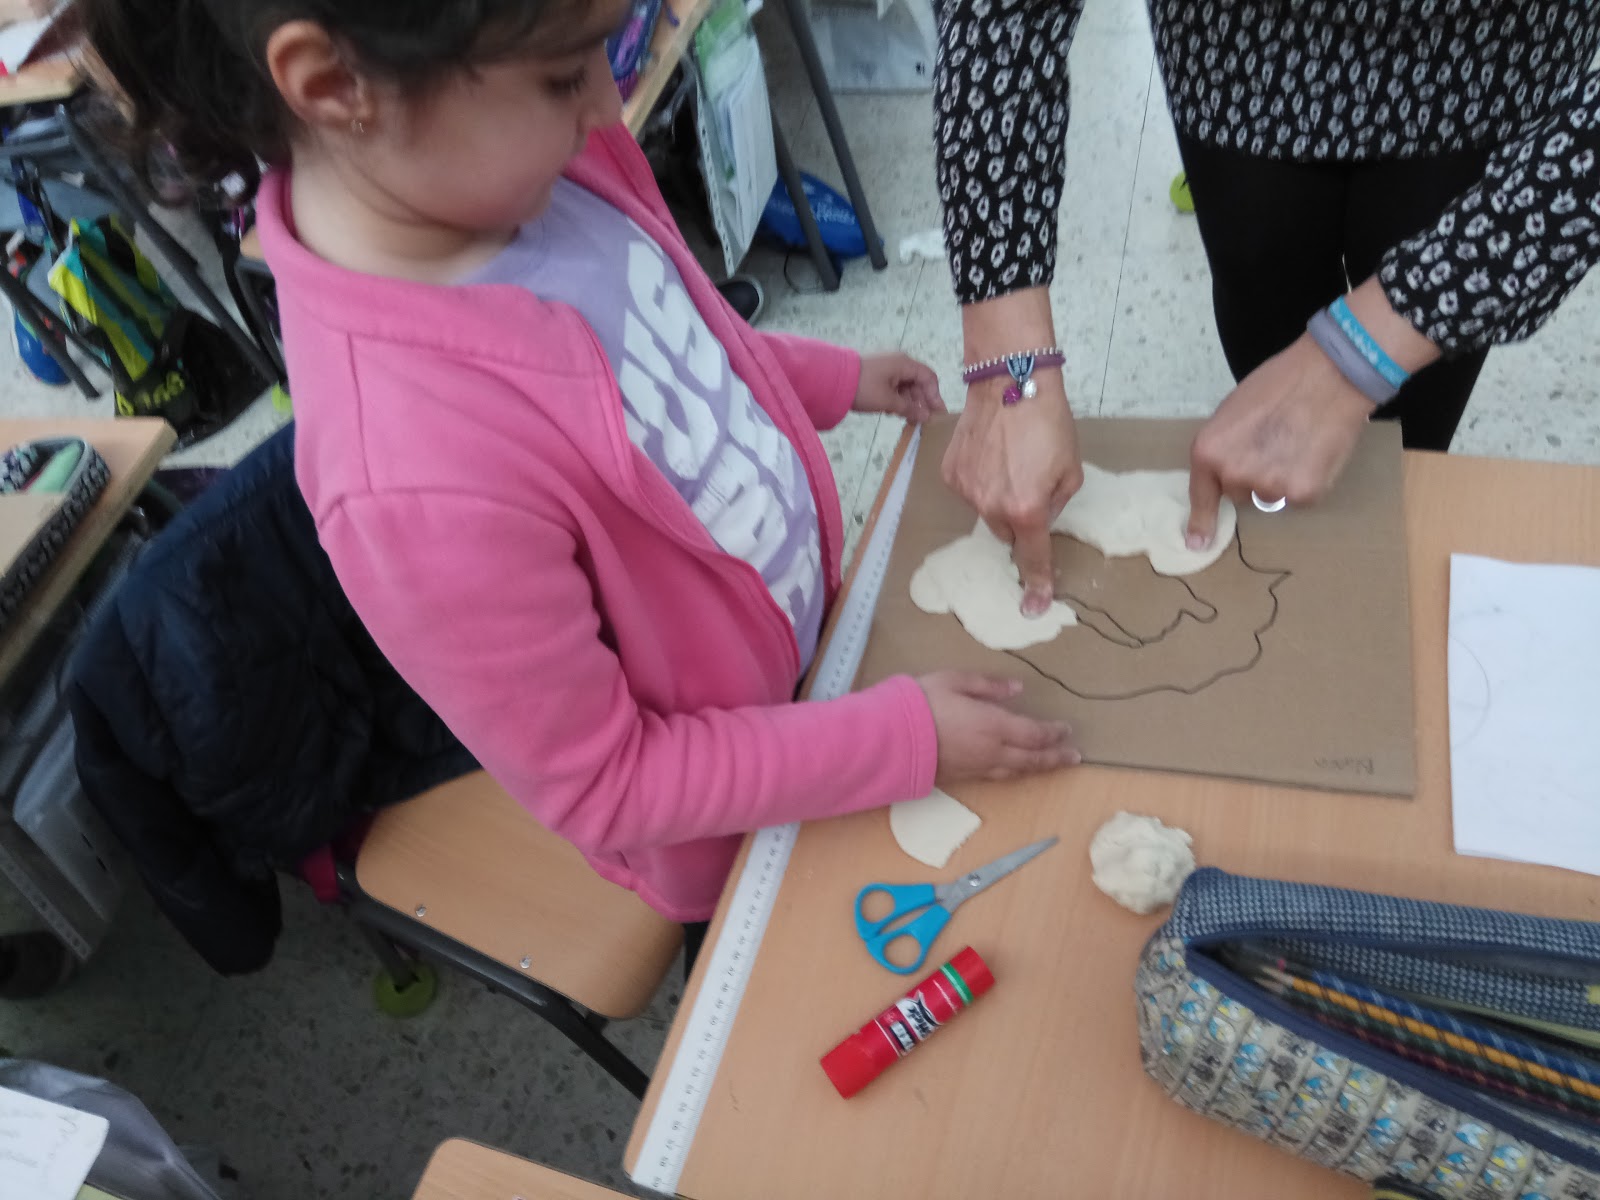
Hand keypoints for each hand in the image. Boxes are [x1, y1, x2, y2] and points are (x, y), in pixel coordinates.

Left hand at [853, 352, 945, 421]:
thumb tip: (926, 416)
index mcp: (904, 363)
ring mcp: (886, 367)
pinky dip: (896, 399)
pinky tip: (893, 412)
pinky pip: (893, 386)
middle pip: (918, 382)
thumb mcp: (888, 401)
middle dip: (921, 401)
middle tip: (921, 420)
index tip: (936, 414)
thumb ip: (909, 408)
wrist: (831, 379)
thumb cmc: (864, 388)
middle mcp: (898, 362)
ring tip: (906, 418)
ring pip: (905, 385)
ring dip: (908, 402)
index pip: (929, 377)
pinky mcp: (876, 374)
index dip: (935, 396)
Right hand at [918, 671, 1080, 784]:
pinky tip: (1014, 770)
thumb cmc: (921, 703)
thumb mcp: (955, 680)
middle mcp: (992, 751)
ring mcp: (977, 768)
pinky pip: (997, 777)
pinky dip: (1014, 773)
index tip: (1068, 730)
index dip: (1054, 733)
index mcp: (994, 724)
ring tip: (1050, 765)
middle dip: (1055, 757)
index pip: (1035, 733)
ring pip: (1016, 772)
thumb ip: (988, 686)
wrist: (891, 739)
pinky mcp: (962, 777)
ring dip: (1037, 768)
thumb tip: (1017, 689)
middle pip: (1032, 759)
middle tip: (1074, 757)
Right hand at [943, 370, 1082, 616]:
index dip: (1037, 583)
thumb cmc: (1048, 422)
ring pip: (986, 511)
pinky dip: (980, 479)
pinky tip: (991, 452)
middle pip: (1007, 533)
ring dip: (998, 496)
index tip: (1034, 608)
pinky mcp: (950, 473)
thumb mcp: (1071, 470)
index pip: (1033, 557)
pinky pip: (969, 490)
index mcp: (1027, 509)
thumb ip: (1056, 504)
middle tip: (1030, 483)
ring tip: (1009, 460)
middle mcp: (991, 506)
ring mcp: (966, 490)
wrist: (1009, 381)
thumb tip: (1041, 518)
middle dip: (1020, 517)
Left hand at [1185, 333, 1374, 546]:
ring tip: (1298, 442)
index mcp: (1209, 452)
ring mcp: (1268, 487)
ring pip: (1270, 496)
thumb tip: (1226, 472)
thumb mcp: (1233, 412)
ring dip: (1281, 479)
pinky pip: (1300, 497)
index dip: (1200, 522)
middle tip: (1275, 443)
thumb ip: (1225, 447)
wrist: (1329, 375)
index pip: (1202, 495)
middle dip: (1254, 475)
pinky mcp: (1303, 494)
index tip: (1196, 544)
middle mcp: (1233, 475)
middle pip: (1240, 493)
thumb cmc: (1280, 383)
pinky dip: (1309, 480)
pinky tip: (1316, 451)